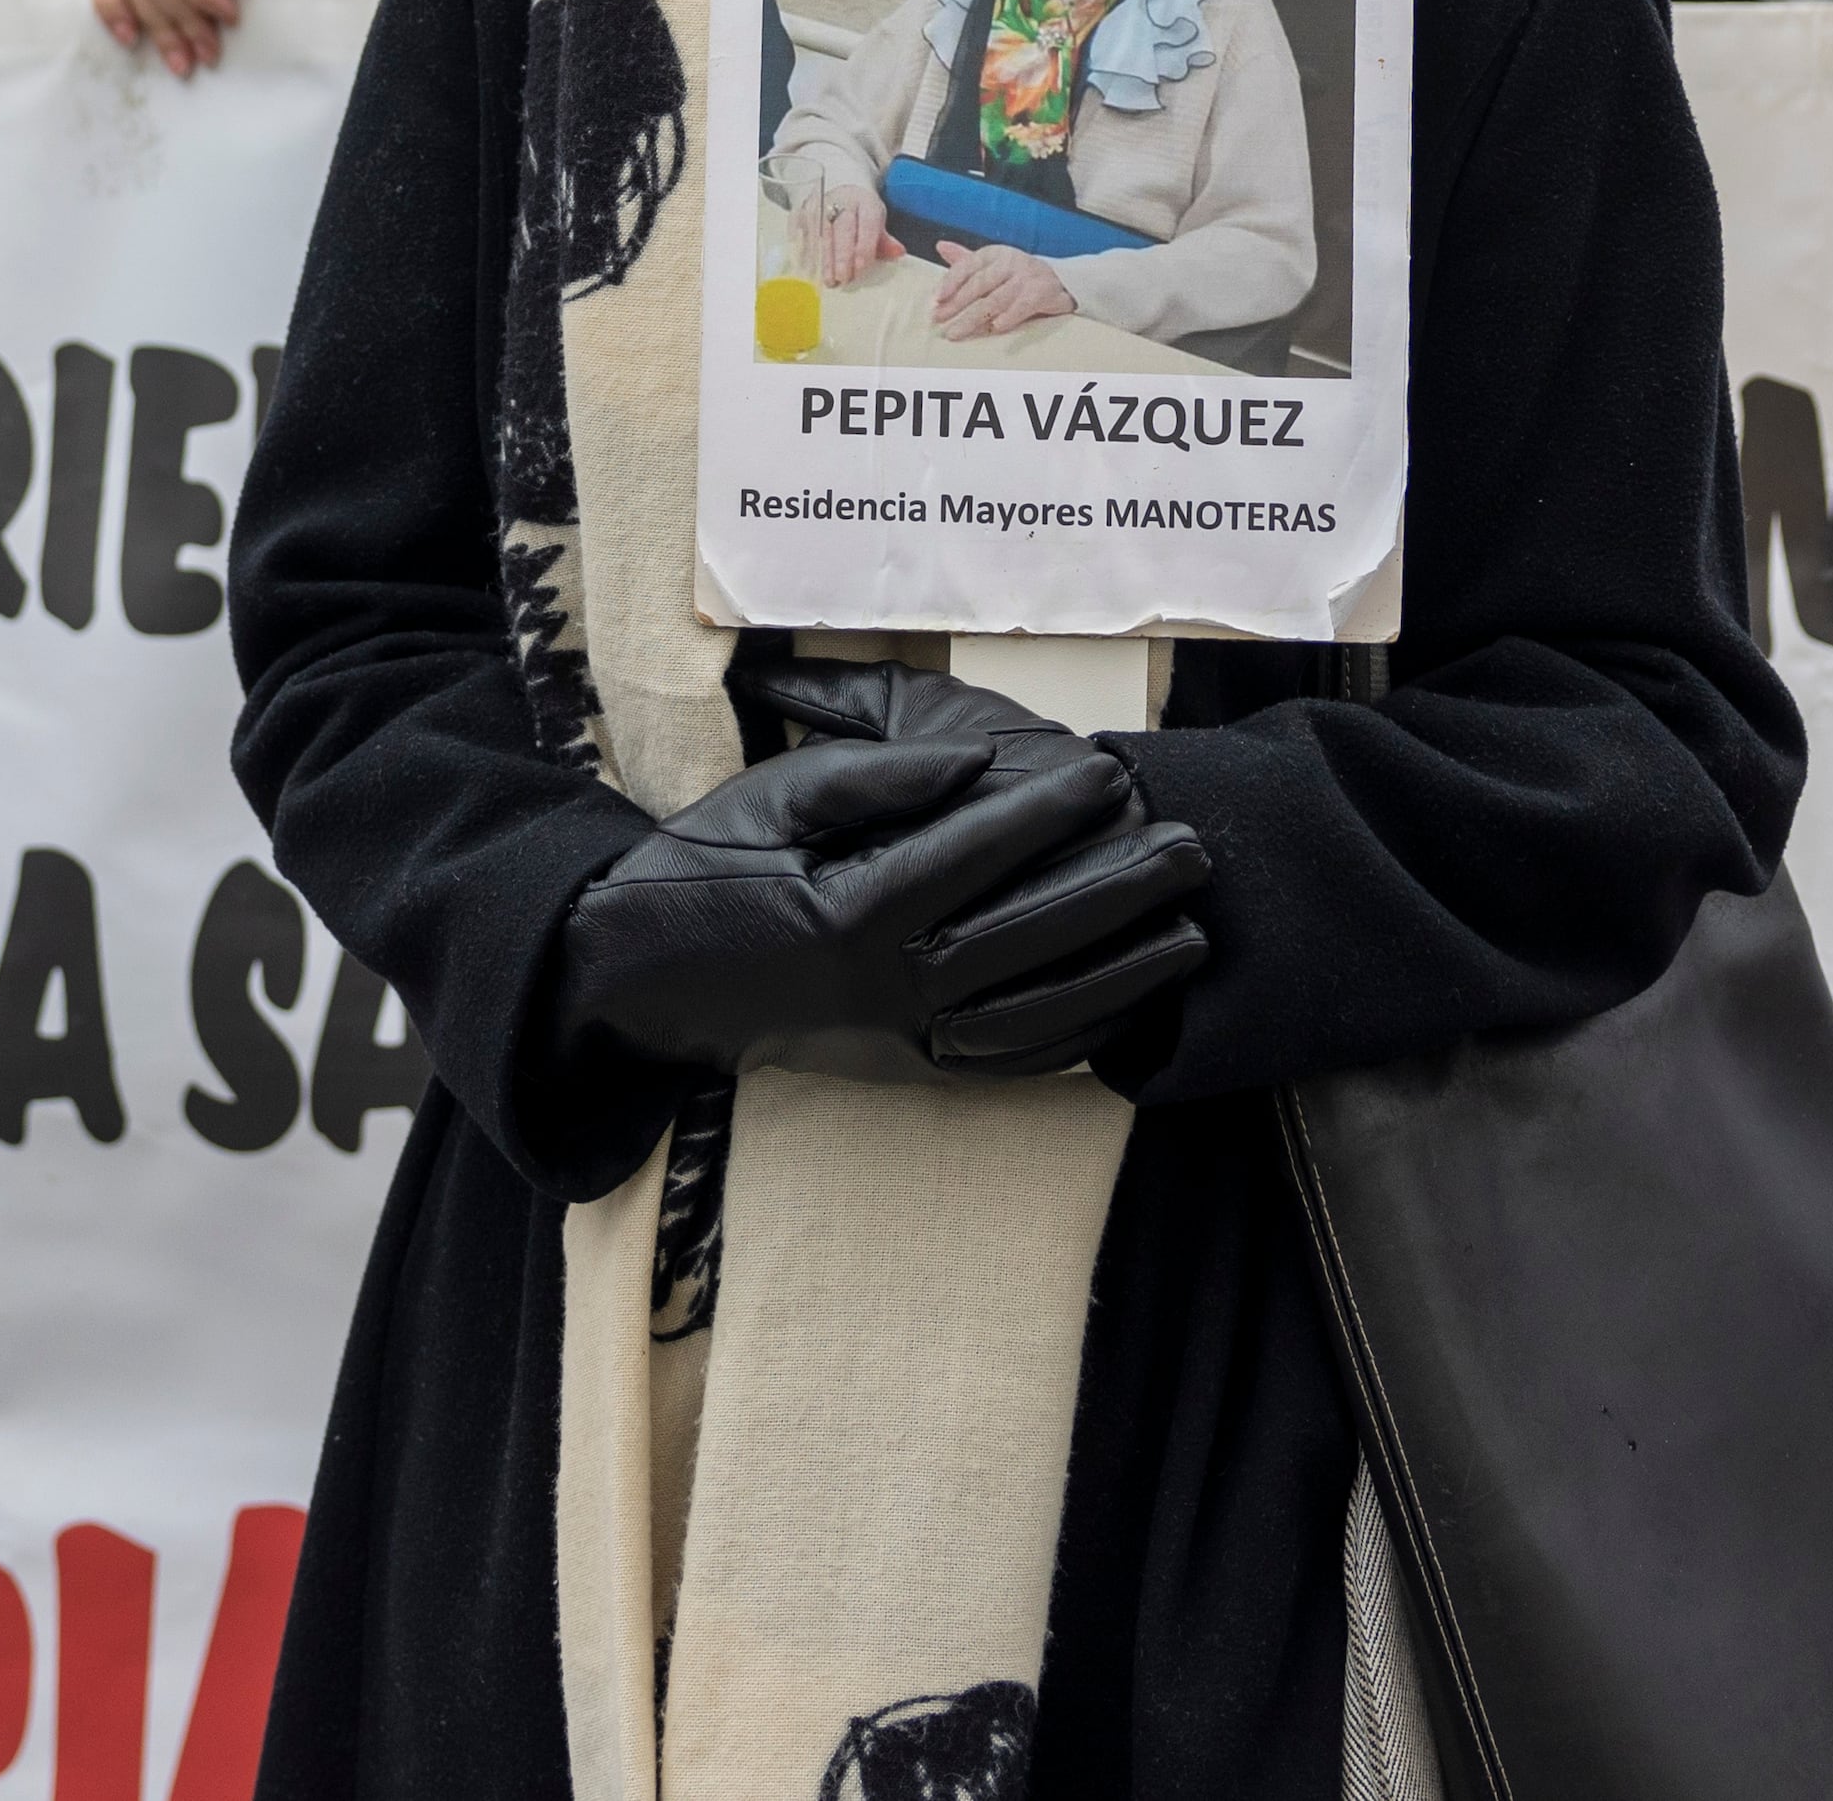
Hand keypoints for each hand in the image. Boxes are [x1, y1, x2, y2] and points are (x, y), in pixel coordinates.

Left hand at [84, 0, 282, 77]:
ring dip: (184, 22)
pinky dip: (205, 2)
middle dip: (155, 24)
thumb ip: (152, 12)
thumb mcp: (182, 21)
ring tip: (207, 50)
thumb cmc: (237, 33)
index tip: (127, 40)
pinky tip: (228, 18)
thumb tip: (121, 35)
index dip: (107, 1)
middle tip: (180, 62)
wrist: (300, 30)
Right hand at [743, 661, 1214, 1074]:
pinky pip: (1009, 1064)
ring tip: (1192, 932)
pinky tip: (1132, 1006)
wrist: (640, 980)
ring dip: (1120, 975)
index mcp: (844, 917)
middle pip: (1023, 939)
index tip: (1108, 770)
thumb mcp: (770, 797)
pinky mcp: (906, 1071)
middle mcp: (881, 991)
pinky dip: (1077, 1040)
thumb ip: (872, 776)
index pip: (969, 858)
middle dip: (1114, 892)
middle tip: (1189, 847)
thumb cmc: (703, 870)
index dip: (1045, 813)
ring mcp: (898, 1042)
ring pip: (1032, 1015)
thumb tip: (973, 762)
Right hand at [791, 177, 900, 288]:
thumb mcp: (876, 222)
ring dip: (823, 258)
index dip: (864, 246)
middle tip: (843, 278)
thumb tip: (898, 253)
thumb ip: (885, 241)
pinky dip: (802, 247)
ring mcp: (820, 205)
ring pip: (821, 232)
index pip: (866, 224)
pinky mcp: (803, 209)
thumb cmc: (860, 213)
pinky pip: (799, 226)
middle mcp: (842, 202)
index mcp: (865, 203)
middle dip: (842, 256)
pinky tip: (805, 266)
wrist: (842, 193)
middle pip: (842, 229)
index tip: (861, 267)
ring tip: (828, 280)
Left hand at [929, 242, 1079, 339]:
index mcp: (995, 253)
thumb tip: (941, 246)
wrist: (1061, 280)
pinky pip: (1021, 307)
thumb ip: (967, 259)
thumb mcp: (994, 263)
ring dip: (973, 318)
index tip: (937, 298)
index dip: (951, 281)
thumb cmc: (1019, 275)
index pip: (968, 265)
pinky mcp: (1041, 293)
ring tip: (956, 331)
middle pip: (979, 285)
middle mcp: (1010, 262)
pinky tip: (995, 328)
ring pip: (995, 300)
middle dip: (956, 304)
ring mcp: (1026, 277)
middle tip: (940, 319)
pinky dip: (1008, 318)